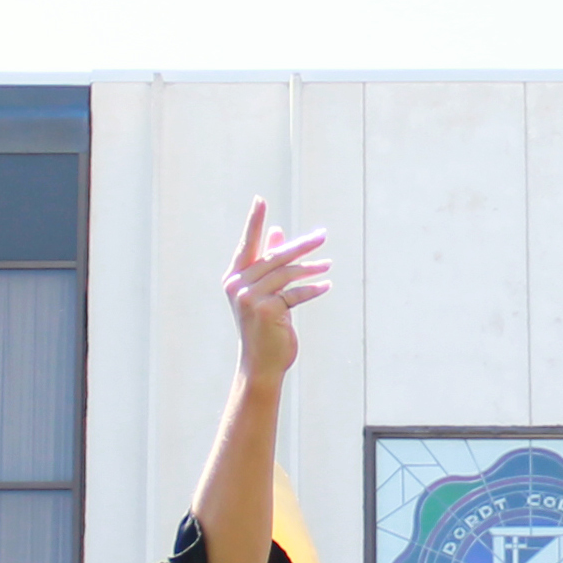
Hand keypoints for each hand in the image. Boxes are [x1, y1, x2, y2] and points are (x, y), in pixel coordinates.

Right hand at [226, 204, 328, 386]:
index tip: (260, 199)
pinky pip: (295, 293)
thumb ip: (269, 263)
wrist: (261, 363)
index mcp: (234, 277)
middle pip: (275, 257)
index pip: (248, 244)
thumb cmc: (264, 326)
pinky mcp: (265, 310)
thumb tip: (277, 233)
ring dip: (311, 269)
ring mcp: (249, 297)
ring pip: (287, 273)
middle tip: (322, 236)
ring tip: (328, 266)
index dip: (255, 222)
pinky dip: (312, 289)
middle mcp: (237, 284)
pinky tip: (326, 286)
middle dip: (301, 246)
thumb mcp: (266, 292)